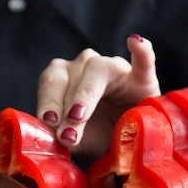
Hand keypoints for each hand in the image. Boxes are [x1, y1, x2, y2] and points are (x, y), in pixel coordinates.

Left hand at [36, 34, 159, 157]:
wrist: (129, 144)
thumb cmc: (97, 137)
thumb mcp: (73, 140)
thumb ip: (57, 136)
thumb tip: (43, 138)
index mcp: (65, 78)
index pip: (51, 81)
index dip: (47, 100)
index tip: (47, 122)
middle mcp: (87, 67)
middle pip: (71, 73)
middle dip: (64, 104)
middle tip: (65, 133)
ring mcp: (116, 69)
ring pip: (98, 68)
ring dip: (85, 93)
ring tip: (78, 116)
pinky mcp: (144, 78)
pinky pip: (144, 61)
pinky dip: (141, 50)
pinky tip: (135, 42)